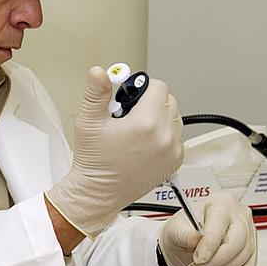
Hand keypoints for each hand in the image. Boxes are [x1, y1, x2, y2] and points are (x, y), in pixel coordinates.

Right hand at [46, 66, 183, 236]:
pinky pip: (177, 137)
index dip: (141, 89)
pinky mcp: (175, 161)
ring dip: (159, 118)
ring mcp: (173, 150)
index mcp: (146, 122)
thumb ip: (96, 93)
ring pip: (175, 118)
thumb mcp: (88, 122)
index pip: (158, 87)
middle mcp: (165, 136)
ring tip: (136, 131)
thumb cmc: (94, 160)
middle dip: (150, 103)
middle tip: (128, 117)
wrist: (99, 192)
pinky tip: (145, 144)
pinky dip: (165, 136)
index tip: (127, 100)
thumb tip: (99, 72)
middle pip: (168, 101)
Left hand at [159, 193, 257, 265]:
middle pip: (237, 240)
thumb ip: (185, 234)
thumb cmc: (183, 229)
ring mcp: (248, 229)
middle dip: (215, 261)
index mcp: (220, 202)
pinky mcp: (251, 246)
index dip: (210, 244)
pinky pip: (250, 263)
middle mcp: (238, 213)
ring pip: (243, 254)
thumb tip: (196, 240)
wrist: (185, 239)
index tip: (199, 259)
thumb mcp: (175, 229)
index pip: (220, 223)